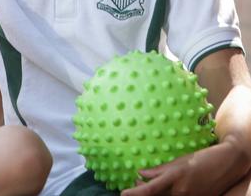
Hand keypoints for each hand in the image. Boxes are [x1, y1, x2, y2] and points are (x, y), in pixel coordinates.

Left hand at [121, 140, 249, 195]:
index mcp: (174, 177)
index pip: (150, 189)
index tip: (124, 194)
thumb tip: (141, 173)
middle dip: (142, 193)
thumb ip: (159, 169)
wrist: (227, 164)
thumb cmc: (201, 158)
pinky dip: (167, 195)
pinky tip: (164, 189)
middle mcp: (180, 191)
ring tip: (146, 185)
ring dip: (154, 194)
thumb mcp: (178, 161)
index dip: (135, 193)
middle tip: (136, 183)